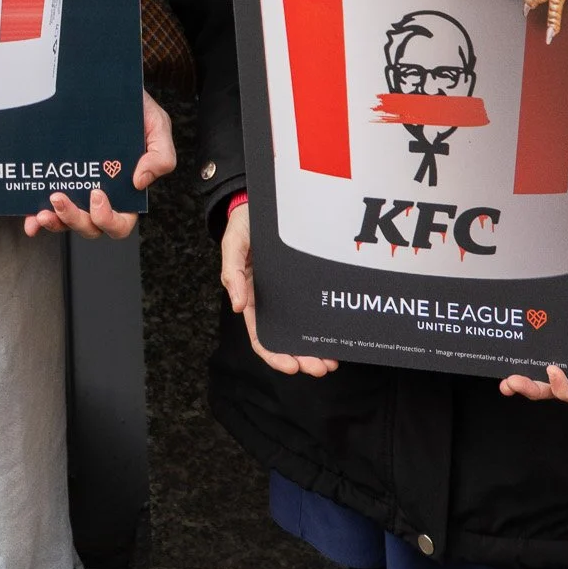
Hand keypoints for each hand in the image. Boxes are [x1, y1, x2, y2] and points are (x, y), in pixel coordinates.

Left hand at [24, 90, 176, 239]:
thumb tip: (140, 181)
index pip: (120, 222)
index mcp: (126, 191)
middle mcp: (101, 196)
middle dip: (75, 220)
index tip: (96, 194)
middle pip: (91, 226)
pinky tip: (30, 219)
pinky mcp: (58, 178)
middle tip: (60, 198)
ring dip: (56, 222)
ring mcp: (77, 190)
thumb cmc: (134, 109)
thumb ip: (161, 155)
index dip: (108, 219)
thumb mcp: (157, 126)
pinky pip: (47, 208)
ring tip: (43, 212)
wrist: (107, 84)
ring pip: (67, 222)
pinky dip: (36, 220)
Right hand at [221, 202, 338, 377]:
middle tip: (322, 367)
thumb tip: (235, 305)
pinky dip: (323, 327)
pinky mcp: (304, 282)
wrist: (263, 201)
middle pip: (286, 340)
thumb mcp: (233, 243)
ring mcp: (289, 293)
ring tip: (332, 361)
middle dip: (302, 359)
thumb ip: (232, 271)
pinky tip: (335, 335)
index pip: (261, 336)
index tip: (292, 366)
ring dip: (315, 350)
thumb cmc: (244, 224)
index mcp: (250, 297)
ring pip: (302, 330)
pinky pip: (314, 310)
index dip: (275, 355)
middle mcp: (271, 301)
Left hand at [499, 286, 567, 407]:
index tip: (552, 371)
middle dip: (534, 389)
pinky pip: (532, 358)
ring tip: (508, 381)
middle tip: (516, 381)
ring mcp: (560, 356)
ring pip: (540, 380)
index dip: (566, 391)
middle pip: (554, 390)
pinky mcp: (548, 341)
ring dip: (524, 383)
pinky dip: (519, 365)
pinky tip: (506, 364)